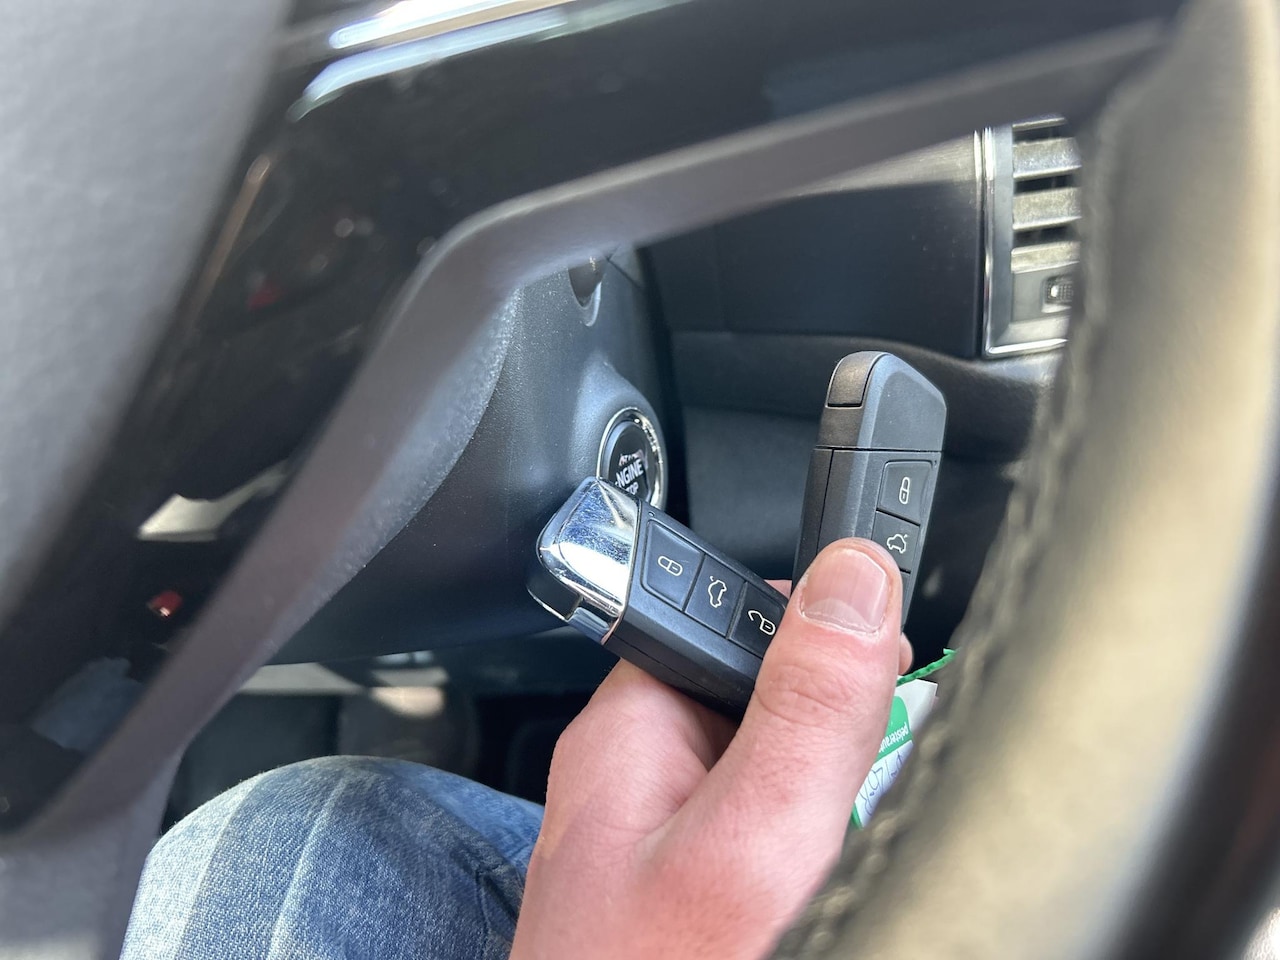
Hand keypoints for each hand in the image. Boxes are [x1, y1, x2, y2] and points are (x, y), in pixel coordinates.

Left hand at [511, 539, 911, 959]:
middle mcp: (642, 782)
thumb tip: (852, 580)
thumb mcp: (754, 841)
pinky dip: (815, 858)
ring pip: (781, 780)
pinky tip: (822, 891)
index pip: (728, 619)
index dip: (814, 627)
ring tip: (835, 865)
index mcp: (633, 735)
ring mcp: (668, 848)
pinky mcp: (695, 898)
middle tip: (858, 802)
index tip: (885, 656)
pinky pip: (773, 845)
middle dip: (835, 738)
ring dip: (834, 810)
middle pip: (766, 701)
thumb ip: (806, 709)